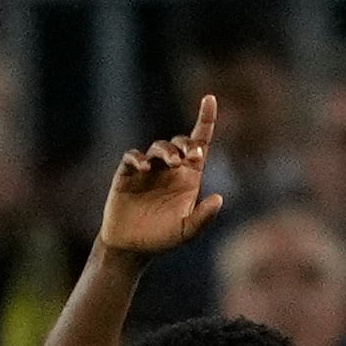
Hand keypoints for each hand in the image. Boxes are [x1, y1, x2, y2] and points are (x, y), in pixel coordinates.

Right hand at [95, 95, 224, 256]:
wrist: (131, 247)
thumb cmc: (161, 238)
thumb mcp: (187, 231)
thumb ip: (203, 217)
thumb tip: (219, 198)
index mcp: (188, 177)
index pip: (199, 141)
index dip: (205, 119)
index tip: (209, 99)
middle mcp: (169, 168)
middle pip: (179, 142)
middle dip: (185, 144)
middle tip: (191, 158)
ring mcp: (147, 169)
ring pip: (158, 147)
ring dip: (167, 151)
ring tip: (172, 164)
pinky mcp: (126, 174)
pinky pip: (132, 156)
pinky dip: (138, 157)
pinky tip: (144, 167)